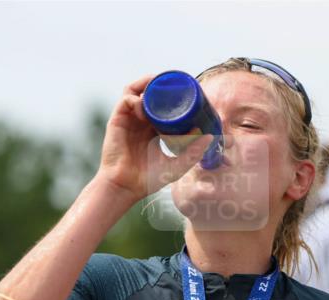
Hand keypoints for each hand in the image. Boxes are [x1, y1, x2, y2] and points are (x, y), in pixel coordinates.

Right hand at [97, 74, 213, 201]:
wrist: (126, 187)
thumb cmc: (149, 179)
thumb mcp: (178, 166)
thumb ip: (193, 153)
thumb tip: (210, 136)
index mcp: (154, 129)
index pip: (164, 105)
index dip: (173, 95)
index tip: (188, 89)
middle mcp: (141, 121)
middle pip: (150, 93)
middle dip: (161, 83)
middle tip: (177, 82)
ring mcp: (129, 119)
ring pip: (136, 91)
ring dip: (147, 83)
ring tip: (159, 82)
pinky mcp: (117, 121)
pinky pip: (125, 101)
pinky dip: (135, 98)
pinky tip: (145, 106)